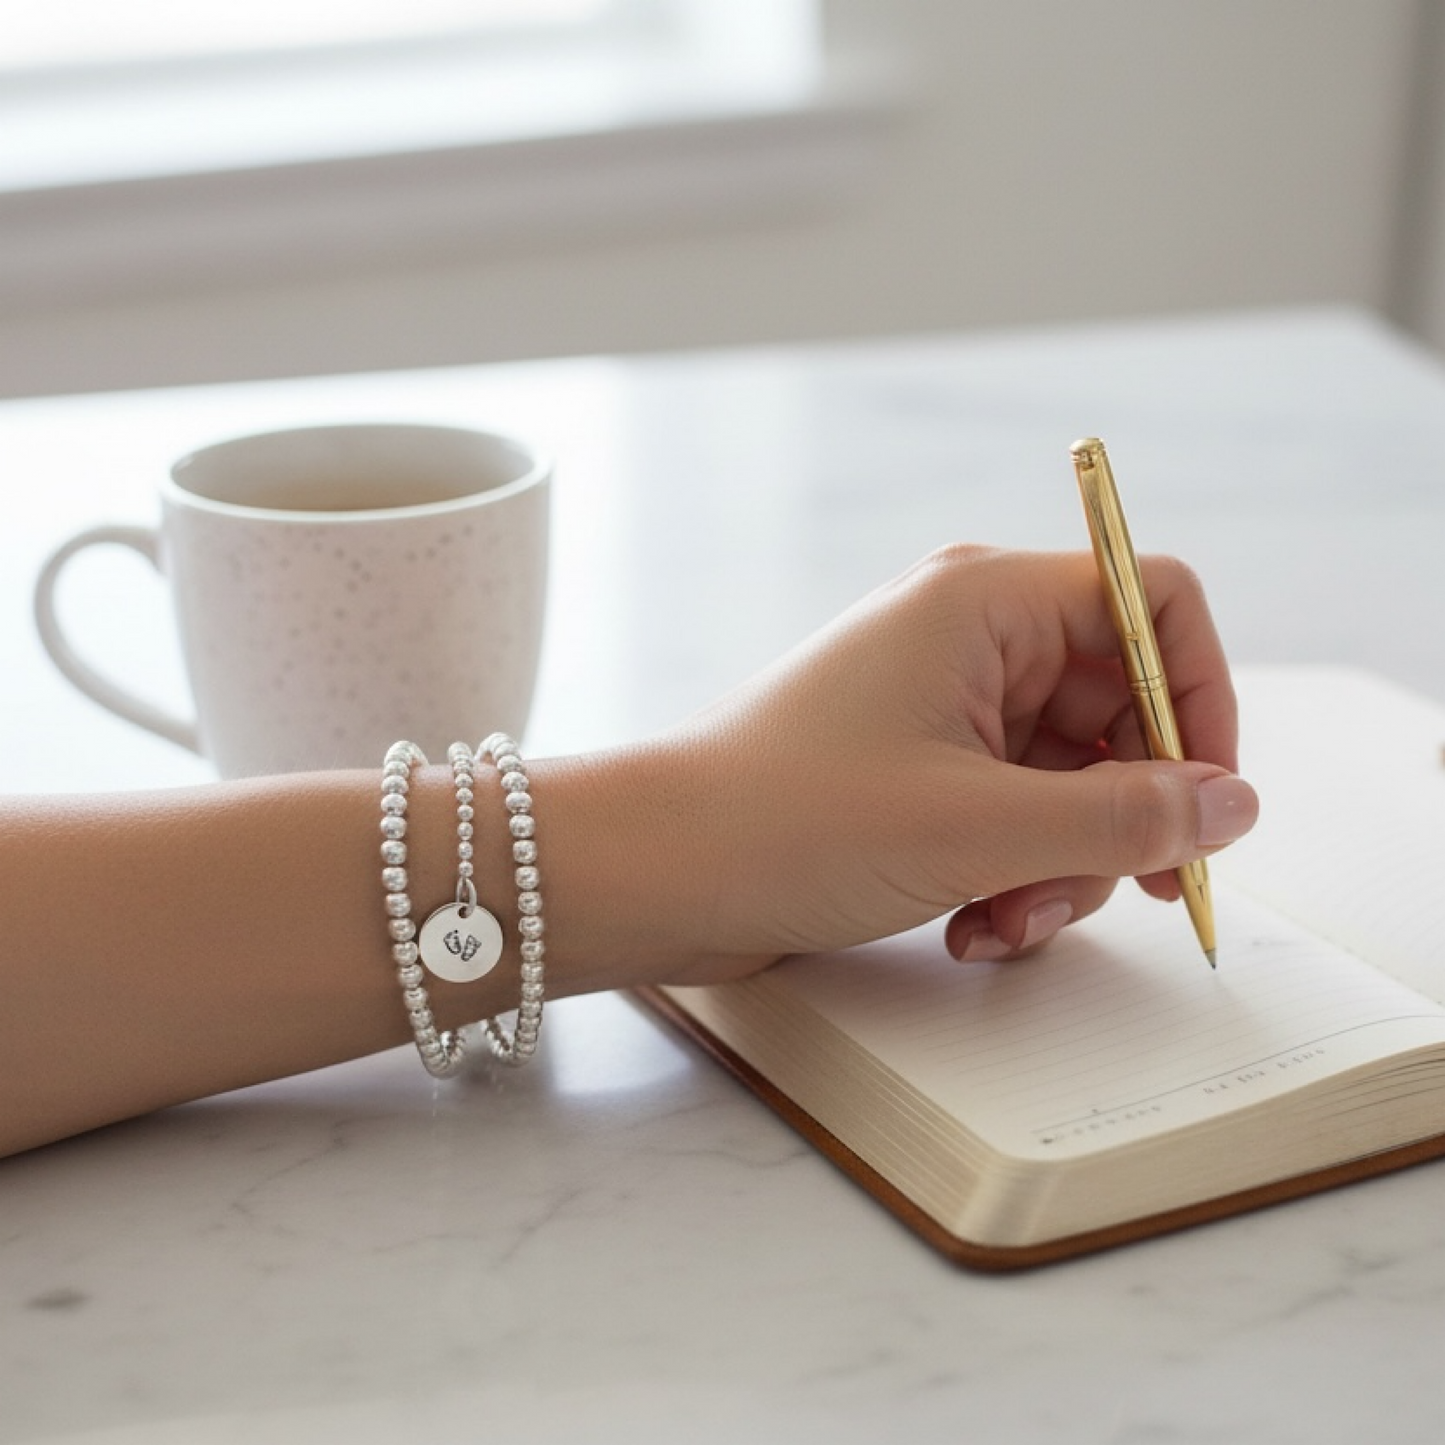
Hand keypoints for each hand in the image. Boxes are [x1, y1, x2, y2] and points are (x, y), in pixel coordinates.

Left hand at [612, 545, 1256, 983]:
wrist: (655, 874)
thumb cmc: (790, 822)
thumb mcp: (979, 828)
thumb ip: (1124, 816)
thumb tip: (1235, 804)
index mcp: (985, 602)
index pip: (1152, 604)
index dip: (1201, 698)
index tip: (1207, 802)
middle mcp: (969, 640)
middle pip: (1121, 709)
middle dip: (1125, 815)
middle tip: (1136, 895)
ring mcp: (942, 711)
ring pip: (1073, 781)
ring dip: (1063, 867)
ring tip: (1001, 922)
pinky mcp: (918, 775)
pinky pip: (1015, 818)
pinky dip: (1012, 878)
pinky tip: (968, 929)